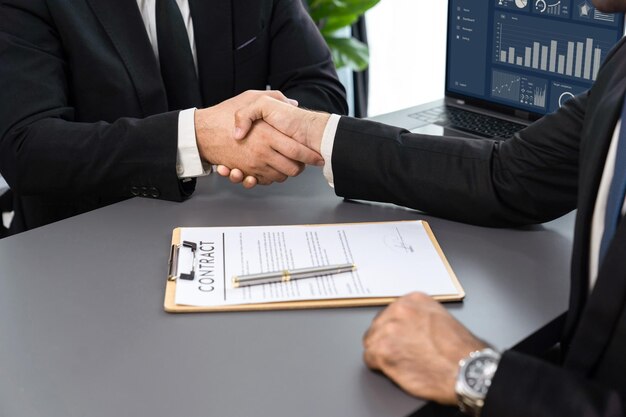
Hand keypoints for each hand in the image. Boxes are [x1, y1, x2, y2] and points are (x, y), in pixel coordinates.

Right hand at [195, 91, 323, 184]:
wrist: (201, 133)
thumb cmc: (224, 114)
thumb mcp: (250, 97)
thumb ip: (274, 98)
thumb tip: (293, 103)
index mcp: (267, 135)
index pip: (298, 151)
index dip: (311, 156)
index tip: (318, 156)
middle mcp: (262, 153)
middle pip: (293, 169)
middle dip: (301, 167)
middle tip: (303, 161)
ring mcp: (254, 165)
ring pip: (280, 177)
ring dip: (286, 172)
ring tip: (286, 162)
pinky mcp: (246, 172)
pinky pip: (266, 181)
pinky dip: (270, 177)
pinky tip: (270, 167)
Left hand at [363, 292, 486, 404]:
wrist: (466, 370)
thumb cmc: (460, 350)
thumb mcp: (440, 317)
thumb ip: (419, 316)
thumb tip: (409, 325)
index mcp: (413, 300)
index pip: (390, 312)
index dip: (393, 328)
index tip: (398, 336)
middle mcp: (399, 311)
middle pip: (378, 326)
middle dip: (385, 339)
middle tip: (398, 351)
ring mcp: (389, 330)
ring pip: (371, 341)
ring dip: (381, 352)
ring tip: (399, 361)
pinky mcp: (383, 351)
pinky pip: (369, 359)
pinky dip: (379, 366)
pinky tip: (394, 368)